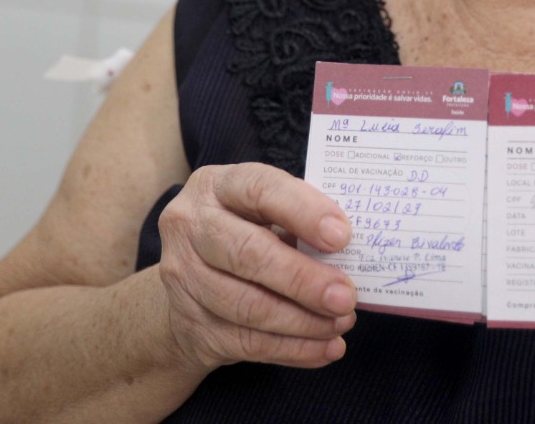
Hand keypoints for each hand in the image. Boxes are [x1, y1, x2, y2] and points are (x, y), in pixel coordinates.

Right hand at [155, 163, 356, 369]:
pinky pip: (246, 343)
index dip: (303, 211)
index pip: (260, 188)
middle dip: (303, 279)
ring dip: (303, 321)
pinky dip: (293, 349)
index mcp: (216, 186)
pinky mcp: (190, 325)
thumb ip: (297, 222)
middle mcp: (190, 227)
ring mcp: (183, 279)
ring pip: (247, 306)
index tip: (342, 236)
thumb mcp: (261, 212)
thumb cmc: (242, 234)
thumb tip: (351, 252)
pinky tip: (326, 348)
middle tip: (346, 296)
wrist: (188, 285)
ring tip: (342, 323)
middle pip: (247, 254)